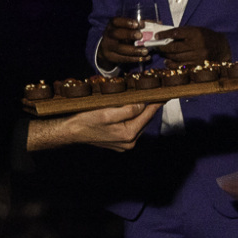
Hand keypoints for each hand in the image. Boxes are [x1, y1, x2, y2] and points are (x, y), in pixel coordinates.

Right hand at [30, 104, 155, 153]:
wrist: (72, 131)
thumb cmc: (86, 120)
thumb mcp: (107, 112)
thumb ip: (128, 109)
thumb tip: (142, 104)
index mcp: (128, 135)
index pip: (147, 115)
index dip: (156, 103)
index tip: (165, 95)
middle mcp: (129, 142)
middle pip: (144, 120)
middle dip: (148, 107)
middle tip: (154, 94)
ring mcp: (124, 144)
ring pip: (138, 123)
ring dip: (139, 112)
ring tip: (143, 99)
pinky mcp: (119, 142)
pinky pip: (131, 127)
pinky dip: (132, 118)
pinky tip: (130, 109)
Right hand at [97, 16, 150, 68]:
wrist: (107, 49)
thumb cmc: (122, 35)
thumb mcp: (126, 28)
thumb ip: (140, 25)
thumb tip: (158, 23)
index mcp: (113, 25)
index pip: (116, 21)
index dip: (127, 22)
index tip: (138, 24)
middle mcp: (109, 35)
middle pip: (116, 34)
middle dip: (129, 34)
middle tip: (140, 36)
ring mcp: (108, 47)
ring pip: (120, 49)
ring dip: (134, 50)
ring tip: (146, 51)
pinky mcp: (112, 57)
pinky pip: (124, 59)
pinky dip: (135, 59)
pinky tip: (145, 58)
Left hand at [159, 25, 231, 66]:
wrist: (221, 47)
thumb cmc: (206, 37)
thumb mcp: (195, 30)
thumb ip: (182, 33)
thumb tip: (164, 36)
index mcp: (196, 33)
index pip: (176, 33)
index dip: (164, 35)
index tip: (157, 36)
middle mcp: (197, 45)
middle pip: (174, 47)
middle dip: (163, 47)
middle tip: (156, 46)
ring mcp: (198, 56)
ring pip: (176, 57)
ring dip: (166, 55)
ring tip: (162, 53)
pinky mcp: (198, 65)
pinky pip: (181, 66)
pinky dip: (172, 64)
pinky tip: (167, 61)